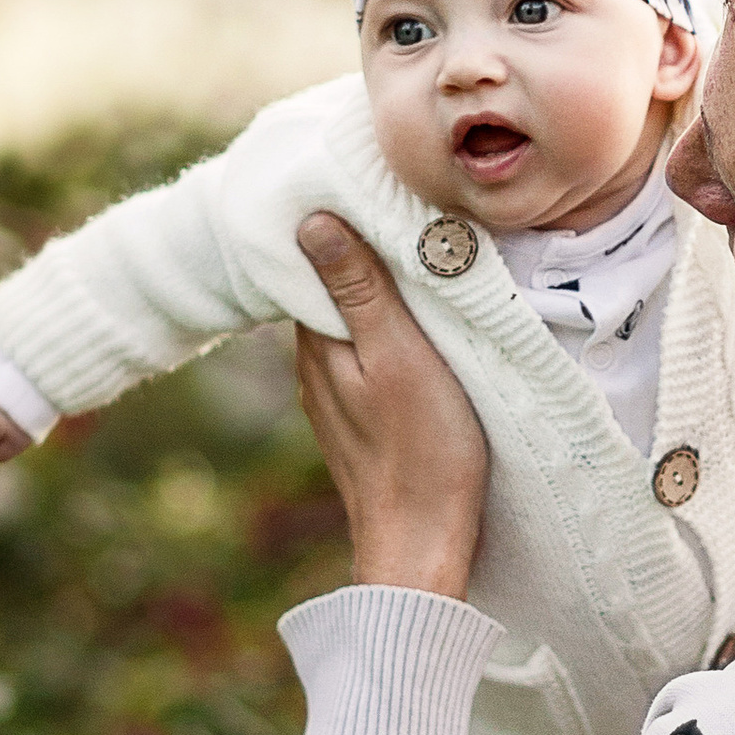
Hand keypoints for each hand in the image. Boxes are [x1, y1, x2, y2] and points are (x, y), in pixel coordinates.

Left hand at [292, 214, 488, 600]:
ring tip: (416, 258)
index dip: (344, 223)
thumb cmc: (423, 450)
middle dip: (362, 254)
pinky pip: (366, 357)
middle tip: (404, 211)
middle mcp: (313, 367)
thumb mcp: (399, 357)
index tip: (374, 188)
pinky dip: (386, 334)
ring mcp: (335, 397)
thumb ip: (359, 291)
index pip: (315, 260)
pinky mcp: (361, 420)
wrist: (423, 546)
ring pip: (351, 325)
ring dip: (376, 296)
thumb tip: (311, 220)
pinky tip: (416, 327)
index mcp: (316, 343)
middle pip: (333, 290)